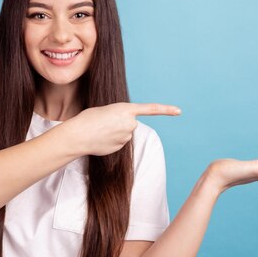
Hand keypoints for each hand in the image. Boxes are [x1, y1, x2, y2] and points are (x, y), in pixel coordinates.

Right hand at [64, 102, 180, 155]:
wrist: (78, 135)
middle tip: (104, 122)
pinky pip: (118, 143)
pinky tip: (100, 140)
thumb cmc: (88, 119)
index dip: (166, 110)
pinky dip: (111, 141)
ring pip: (124, 134)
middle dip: (121, 124)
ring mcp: (126, 137)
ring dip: (115, 133)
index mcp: (126, 109)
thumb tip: (124, 131)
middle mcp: (130, 123)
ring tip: (100, 130)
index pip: (151, 109)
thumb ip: (119, 117)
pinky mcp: (120, 148)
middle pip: (130, 123)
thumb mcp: (106, 111)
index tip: (179, 111)